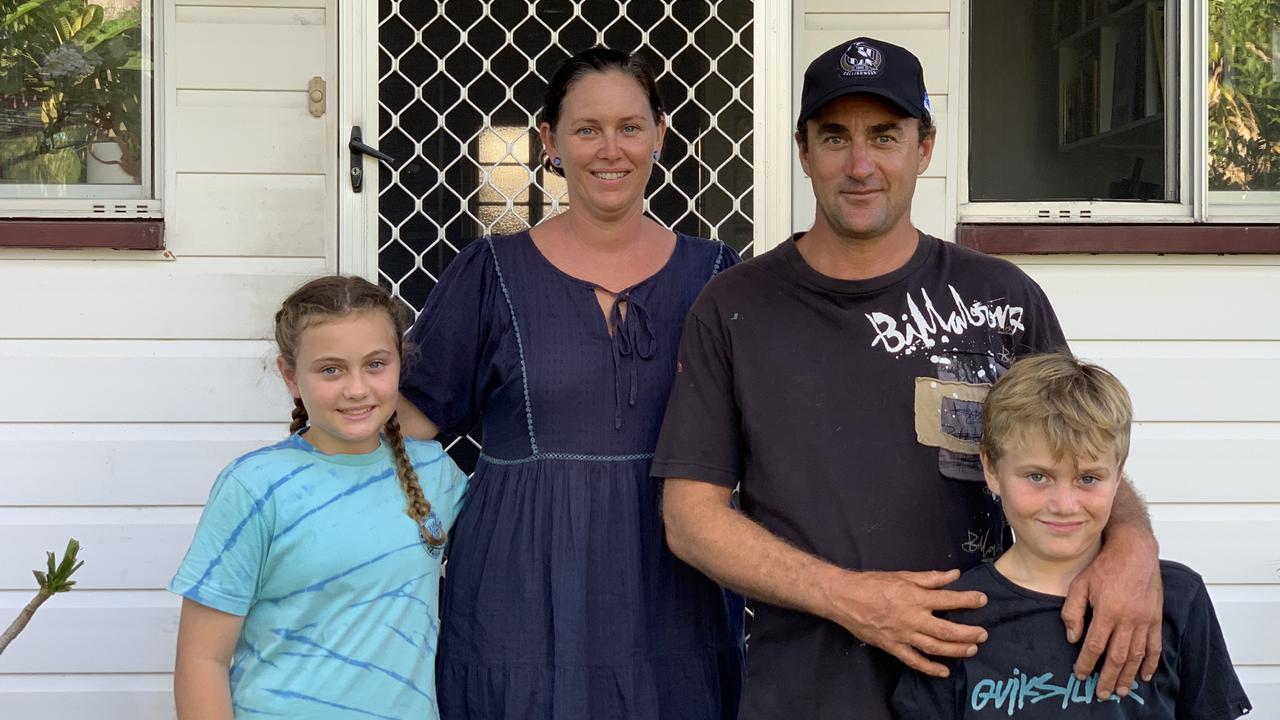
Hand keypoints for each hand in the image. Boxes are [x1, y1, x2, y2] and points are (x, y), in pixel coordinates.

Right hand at [826, 568, 988, 677]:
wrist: (845, 598)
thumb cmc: (873, 583)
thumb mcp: (902, 575)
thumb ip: (930, 578)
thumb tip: (954, 575)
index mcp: (915, 597)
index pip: (948, 600)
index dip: (968, 600)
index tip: (982, 600)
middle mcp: (912, 618)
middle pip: (947, 630)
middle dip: (968, 633)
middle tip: (983, 634)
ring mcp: (903, 635)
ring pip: (935, 647)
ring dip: (956, 650)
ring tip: (971, 650)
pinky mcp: (893, 647)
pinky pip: (914, 661)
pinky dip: (930, 668)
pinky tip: (944, 671)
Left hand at [1062, 530, 1161, 697]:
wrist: (1135, 551)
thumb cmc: (1105, 565)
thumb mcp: (1080, 584)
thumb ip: (1073, 611)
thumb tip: (1073, 638)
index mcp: (1108, 611)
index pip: (1094, 646)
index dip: (1086, 664)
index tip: (1080, 675)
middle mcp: (1129, 619)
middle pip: (1117, 657)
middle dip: (1107, 678)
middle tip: (1100, 694)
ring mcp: (1145, 620)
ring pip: (1137, 656)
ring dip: (1128, 676)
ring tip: (1120, 690)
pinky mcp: (1156, 618)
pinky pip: (1155, 646)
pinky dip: (1150, 663)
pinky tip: (1145, 676)